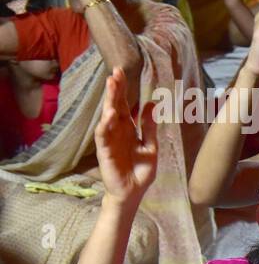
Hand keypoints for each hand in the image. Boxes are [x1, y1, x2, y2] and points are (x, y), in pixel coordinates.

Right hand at [96, 67, 156, 204]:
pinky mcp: (105, 152)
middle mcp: (118, 131)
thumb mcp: (150, 146)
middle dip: (115, 89)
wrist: (133, 192)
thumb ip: (150, 127)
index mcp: (129, 129)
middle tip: (115, 71)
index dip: (122, 89)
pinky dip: (105, 125)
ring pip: (107, 116)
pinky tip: (108, 114)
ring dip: (109, 101)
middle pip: (115, 106)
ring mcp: (110, 140)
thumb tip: (151, 104)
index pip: (124, 105)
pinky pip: (103, 136)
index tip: (121, 72)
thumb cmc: (140, 171)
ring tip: (111, 85)